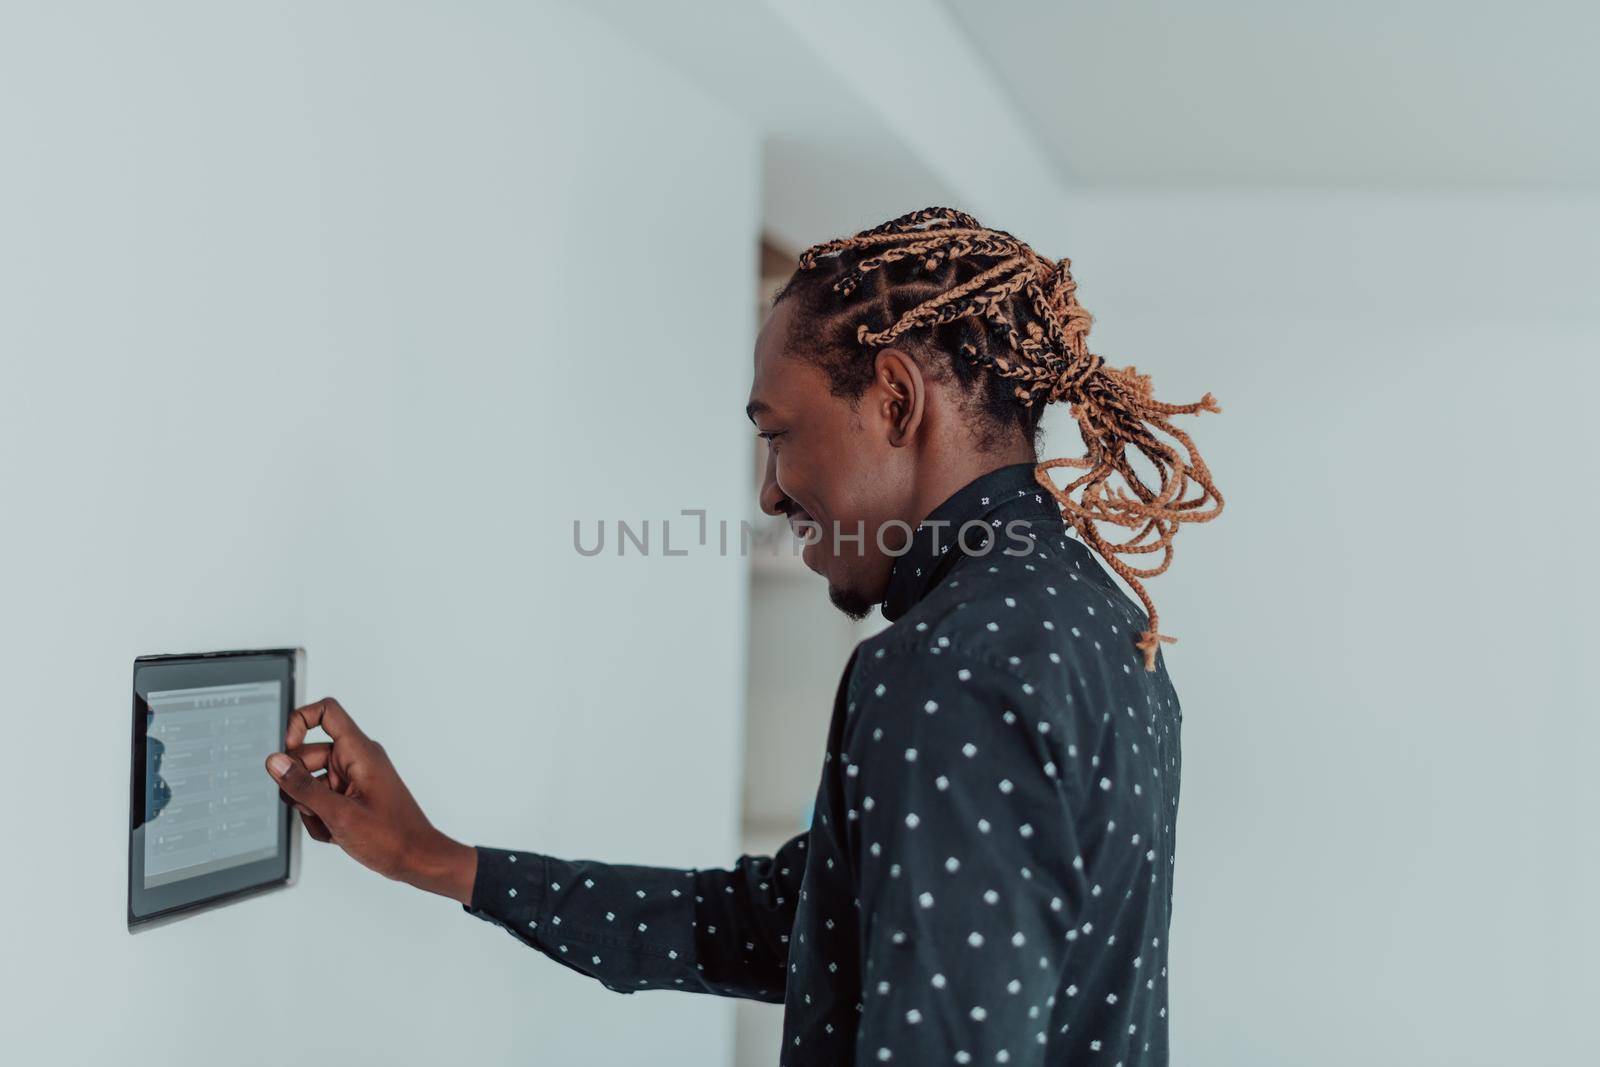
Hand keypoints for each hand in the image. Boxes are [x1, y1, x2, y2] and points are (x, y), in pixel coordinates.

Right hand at [264, 697, 476, 905]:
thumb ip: (302, 787)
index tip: (286, 751)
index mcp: (359, 751)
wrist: (415, 859)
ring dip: (310, 808)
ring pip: (310, 782)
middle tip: (312, 809)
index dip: (299, 722)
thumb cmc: (391, 836)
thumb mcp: (338, 813)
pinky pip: (321, 799)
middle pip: (306, 755)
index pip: (326, 711)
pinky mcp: (351, 795)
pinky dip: (321, 817)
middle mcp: (356, 759)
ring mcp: (353, 778)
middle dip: (300, 786)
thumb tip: (275, 762)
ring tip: (330, 826)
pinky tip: (336, 833)